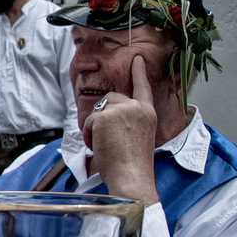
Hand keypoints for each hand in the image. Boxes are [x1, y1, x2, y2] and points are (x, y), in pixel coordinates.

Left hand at [84, 56, 159, 205]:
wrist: (132, 177)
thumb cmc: (133, 164)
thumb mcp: (138, 136)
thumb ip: (129, 121)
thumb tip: (108, 116)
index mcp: (148, 113)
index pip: (142, 87)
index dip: (138, 72)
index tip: (136, 59)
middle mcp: (136, 107)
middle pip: (110, 98)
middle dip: (102, 114)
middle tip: (106, 138)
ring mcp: (121, 110)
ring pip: (97, 110)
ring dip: (94, 126)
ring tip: (104, 144)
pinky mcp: (105, 117)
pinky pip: (88, 121)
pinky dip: (88, 134)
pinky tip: (99, 146)